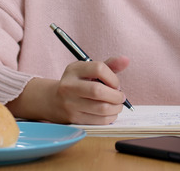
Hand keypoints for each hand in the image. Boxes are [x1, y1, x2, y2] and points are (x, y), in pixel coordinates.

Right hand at [7, 56, 129, 123]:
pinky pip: (98, 120)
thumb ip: (109, 65)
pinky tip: (110, 113)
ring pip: (101, 108)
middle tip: (121, 97)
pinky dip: (110, 117)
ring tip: (117, 105)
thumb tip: (126, 60)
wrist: (53, 100)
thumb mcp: (89, 70)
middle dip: (116, 95)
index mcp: (74, 70)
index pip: (99, 68)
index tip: (116, 84)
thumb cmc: (78, 83)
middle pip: (99, 91)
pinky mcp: (73, 119)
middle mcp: (69, 86)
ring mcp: (70, 104)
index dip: (113, 77)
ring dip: (116, 108)